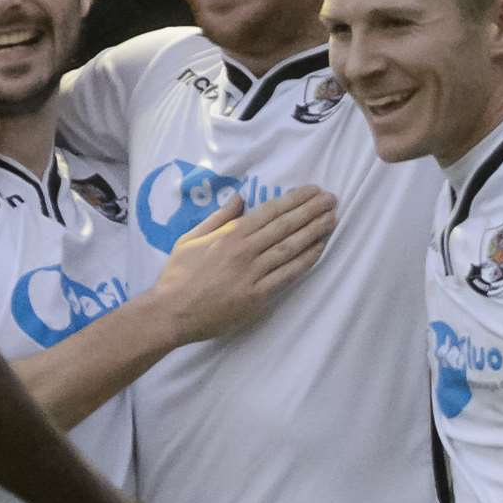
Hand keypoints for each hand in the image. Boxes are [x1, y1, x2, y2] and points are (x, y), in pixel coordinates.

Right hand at [150, 187, 336, 345]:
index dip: (294, 199)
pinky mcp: (258, 296)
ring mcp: (253, 274)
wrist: (171, 312)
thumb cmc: (178, 275)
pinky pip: (287, 275)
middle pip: (285, 226)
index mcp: (229, 234)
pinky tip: (319, 249)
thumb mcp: (191, 238)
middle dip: (311, 210)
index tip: (312, 191)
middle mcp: (245, 250)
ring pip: (290, 248)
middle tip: (332, 199)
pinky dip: (306, 260)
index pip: (270, 211)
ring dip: (314, 232)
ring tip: (332, 219)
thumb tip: (240, 197)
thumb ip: (218, 217)